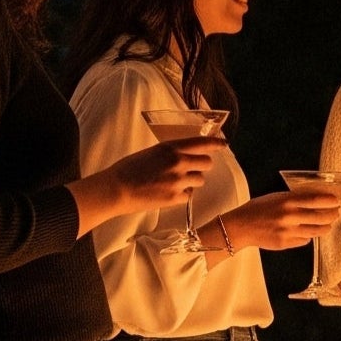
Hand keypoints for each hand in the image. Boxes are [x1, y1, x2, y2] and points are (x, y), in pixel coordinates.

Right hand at [108, 137, 222, 211]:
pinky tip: (168, 193)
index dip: (216, 144)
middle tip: (193, 169)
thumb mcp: (151, 152)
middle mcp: (178, 162)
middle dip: (202, 166)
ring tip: (174, 182)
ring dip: (192, 181)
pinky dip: (182, 195)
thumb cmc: (128, 169)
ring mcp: (178, 181)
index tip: (224, 144)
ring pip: (199, 180)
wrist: (116, 189)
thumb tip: (184, 156)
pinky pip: (189, 195)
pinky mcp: (175, 198)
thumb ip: (170, 153)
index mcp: (171, 148)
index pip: (202, 143)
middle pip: (207, 163)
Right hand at [222, 190, 338, 250]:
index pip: (316, 200)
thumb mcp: (276, 197)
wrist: (240, 226)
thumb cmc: (258, 209)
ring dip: (325, 227)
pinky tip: (306, 232)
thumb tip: (315, 198)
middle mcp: (289, 217)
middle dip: (332, 215)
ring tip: (328, 224)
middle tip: (336, 213)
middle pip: (320, 217)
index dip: (330, 201)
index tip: (337, 201)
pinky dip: (308, 236)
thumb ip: (294, 198)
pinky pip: (304, 240)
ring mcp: (288, 232)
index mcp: (287, 201)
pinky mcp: (285, 243)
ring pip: (316, 231)